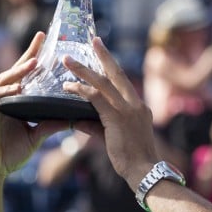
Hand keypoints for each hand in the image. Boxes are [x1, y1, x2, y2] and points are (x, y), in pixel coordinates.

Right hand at [0, 33, 68, 182]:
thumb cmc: (10, 153)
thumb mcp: (37, 135)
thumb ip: (51, 123)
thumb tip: (72, 117)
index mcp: (16, 100)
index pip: (27, 74)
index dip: (36, 56)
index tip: (48, 40)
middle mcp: (4, 98)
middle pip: (16, 69)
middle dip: (29, 53)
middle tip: (42, 36)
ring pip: (5, 79)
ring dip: (19, 70)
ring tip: (35, 62)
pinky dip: (5, 91)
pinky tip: (17, 88)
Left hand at [63, 37, 159, 186]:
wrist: (144, 171)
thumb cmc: (132, 159)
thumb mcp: (114, 138)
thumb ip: (97, 126)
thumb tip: (78, 121)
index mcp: (138, 107)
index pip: (123, 81)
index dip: (112, 66)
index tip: (102, 52)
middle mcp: (135, 104)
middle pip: (117, 73)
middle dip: (104, 55)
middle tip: (94, 40)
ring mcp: (128, 109)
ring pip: (103, 82)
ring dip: (83, 70)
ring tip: (67, 60)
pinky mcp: (117, 117)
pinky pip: (96, 98)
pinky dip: (81, 90)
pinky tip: (68, 86)